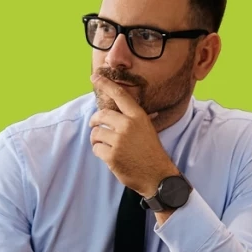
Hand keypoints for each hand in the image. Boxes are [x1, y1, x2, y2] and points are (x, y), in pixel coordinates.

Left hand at [89, 73, 180, 197]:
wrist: (157, 175)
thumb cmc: (151, 151)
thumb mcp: (147, 129)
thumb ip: (132, 118)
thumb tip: (114, 109)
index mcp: (138, 117)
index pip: (120, 95)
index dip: (106, 84)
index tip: (94, 76)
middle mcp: (128, 126)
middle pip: (101, 115)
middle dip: (94, 120)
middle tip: (94, 125)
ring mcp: (120, 141)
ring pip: (96, 133)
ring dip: (97, 139)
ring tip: (105, 145)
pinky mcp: (112, 156)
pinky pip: (96, 148)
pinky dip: (99, 152)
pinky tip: (109, 156)